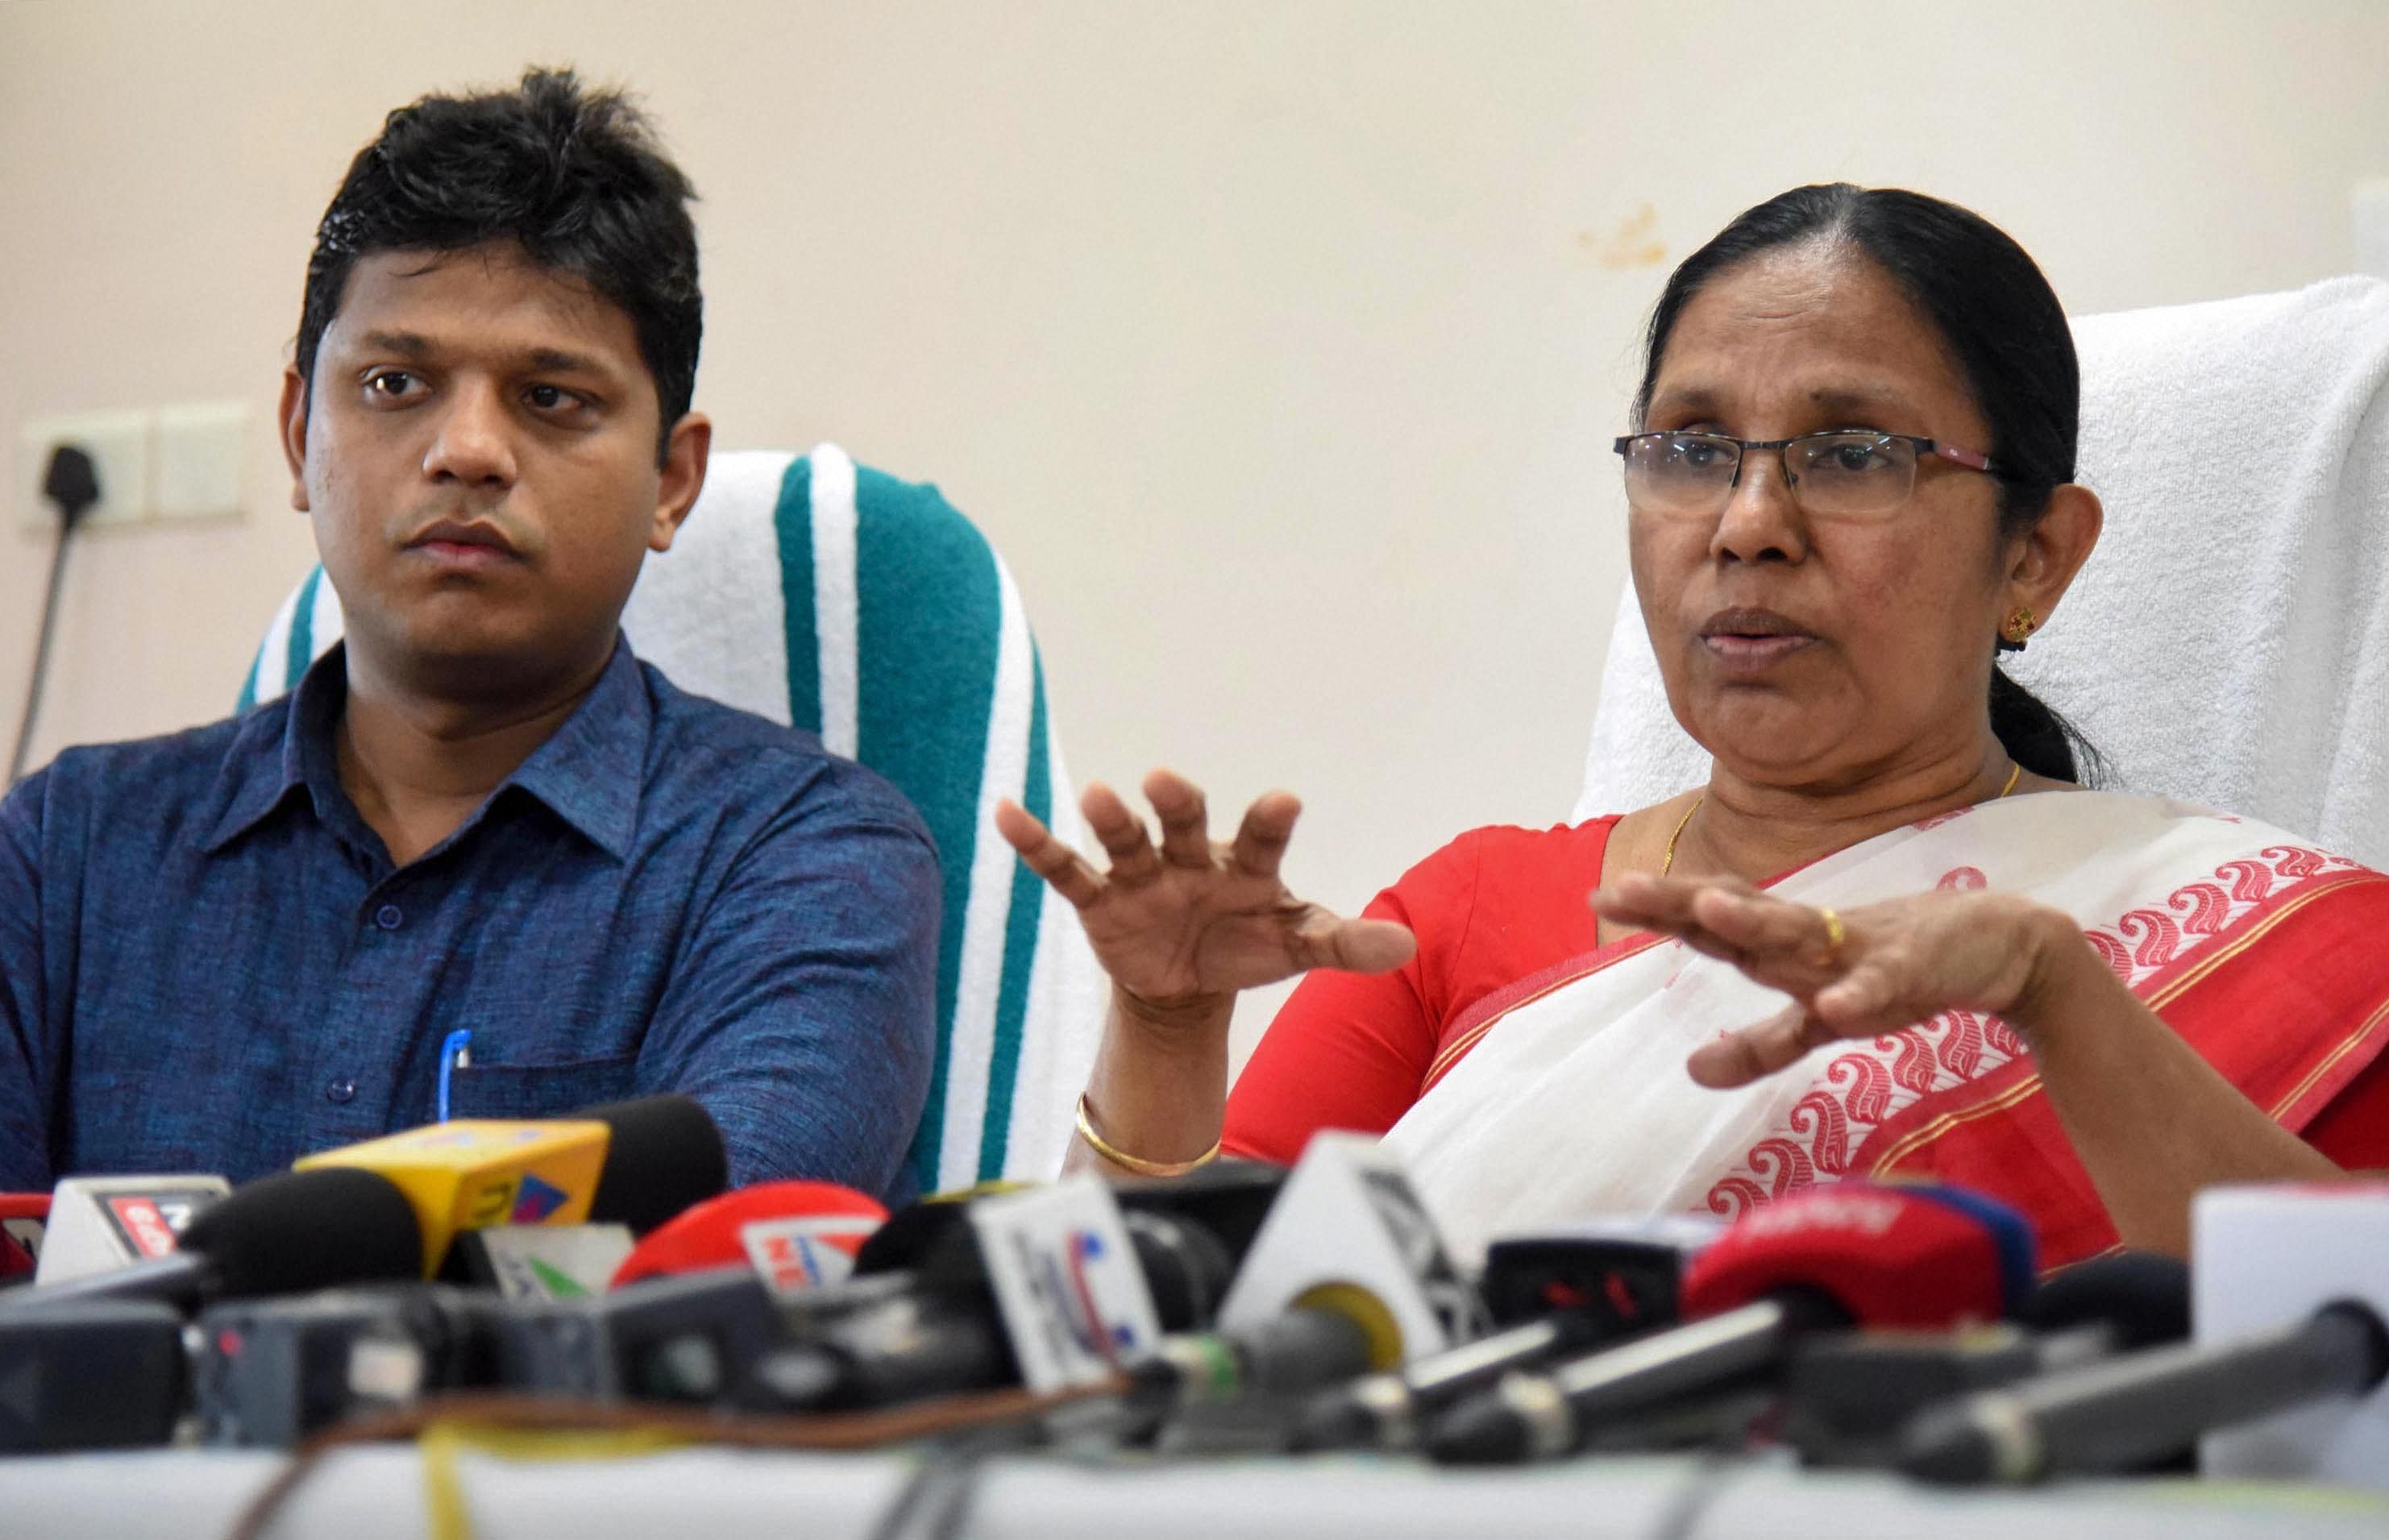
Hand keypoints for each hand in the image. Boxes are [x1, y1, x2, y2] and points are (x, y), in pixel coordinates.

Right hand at [995, 768, 1415, 1021]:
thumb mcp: (1296, 946)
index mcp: (1248, 865)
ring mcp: (1142, 875)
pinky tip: (1006, 813)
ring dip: (1109, 818)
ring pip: (1124, 839)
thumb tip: (1406, 948)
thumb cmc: (1249, 944)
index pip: (1263, 838)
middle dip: (1176, 801)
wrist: (1188, 982)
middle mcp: (1192, 857)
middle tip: (1164, 781)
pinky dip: (1036, 843)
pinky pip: (1064, 871)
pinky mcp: (1100, 900)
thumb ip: (1343, 944)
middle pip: (1184, 821)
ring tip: (1098, 795)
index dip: (1270, 821)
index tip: (1284, 802)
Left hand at [1592, 873, 2076, 1088]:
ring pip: (1800, 932)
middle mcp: (1813, 936)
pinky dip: (1859, 991)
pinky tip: (1834, 1004)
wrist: (2001, 947)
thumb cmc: (1897, 971)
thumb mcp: (1821, 1020)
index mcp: (1788, 945)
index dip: (1660, 911)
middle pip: (1737, 916)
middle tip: (1624, 890)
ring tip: (1708, 911)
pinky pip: (1882, 981)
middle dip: (1682, 903)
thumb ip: (1761, 1046)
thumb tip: (1692, 1071)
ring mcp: (1861, 947)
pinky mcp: (1914, 967)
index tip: (1600, 897)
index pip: (1712, 924)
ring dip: (1756, 924)